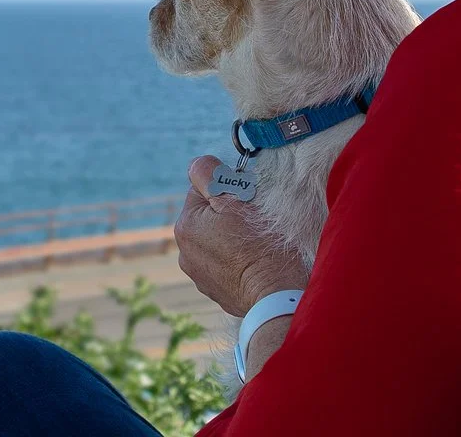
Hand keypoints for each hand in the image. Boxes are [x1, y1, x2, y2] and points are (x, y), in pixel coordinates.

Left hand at [174, 155, 309, 315]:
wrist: (275, 296)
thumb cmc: (261, 245)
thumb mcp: (237, 201)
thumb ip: (211, 177)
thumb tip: (198, 164)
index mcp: (186, 225)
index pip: (203, 187)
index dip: (228, 187)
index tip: (247, 199)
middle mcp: (185, 252)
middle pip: (209, 214)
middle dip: (229, 212)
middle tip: (254, 220)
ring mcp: (199, 275)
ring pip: (217, 238)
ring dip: (232, 235)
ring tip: (256, 243)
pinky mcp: (215, 291)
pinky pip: (224, 262)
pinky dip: (236, 258)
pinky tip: (254, 261)